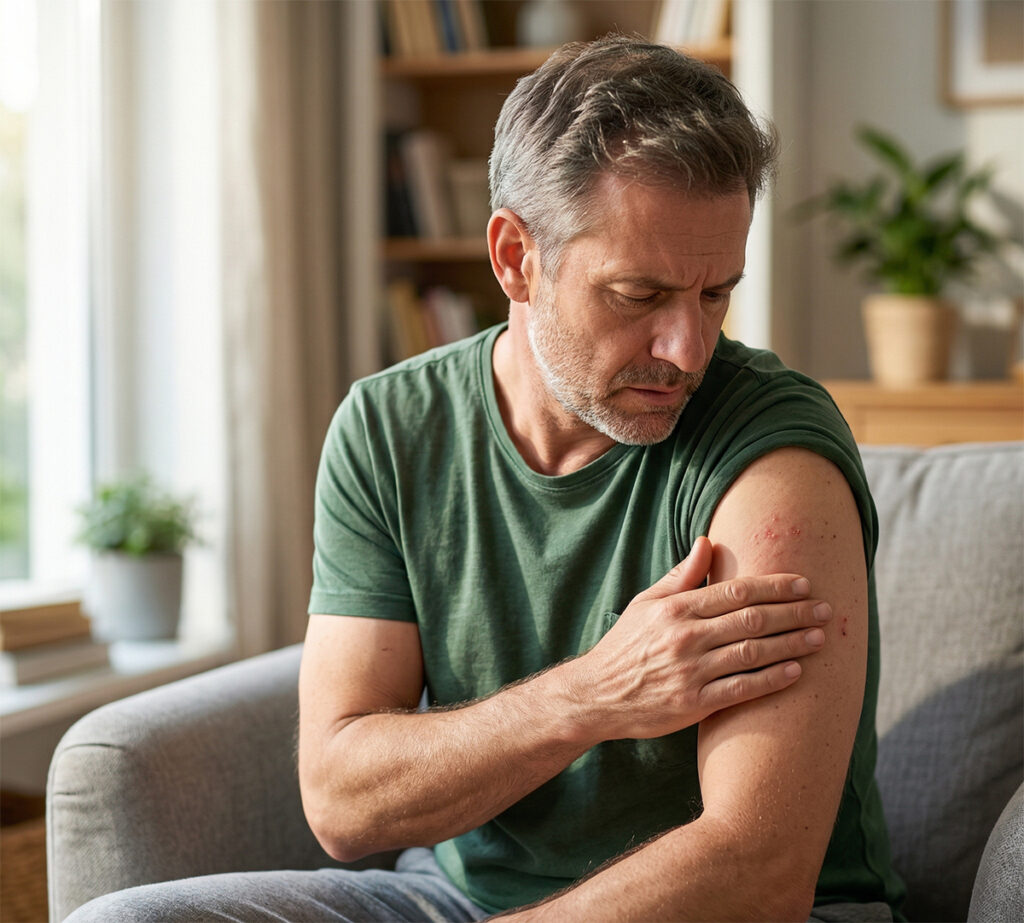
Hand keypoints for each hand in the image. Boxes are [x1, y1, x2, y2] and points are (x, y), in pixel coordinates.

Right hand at [571, 536, 831, 740]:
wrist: (596, 695)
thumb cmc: (625, 645)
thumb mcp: (647, 603)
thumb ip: (682, 575)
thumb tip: (708, 540)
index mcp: (676, 608)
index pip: (736, 591)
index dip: (775, 586)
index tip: (803, 584)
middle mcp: (685, 636)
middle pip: (752, 619)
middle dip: (794, 613)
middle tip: (826, 610)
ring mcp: (690, 671)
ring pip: (753, 653)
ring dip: (791, 644)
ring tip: (819, 638)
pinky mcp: (693, 704)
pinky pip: (741, 689)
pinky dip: (771, 679)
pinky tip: (796, 672)